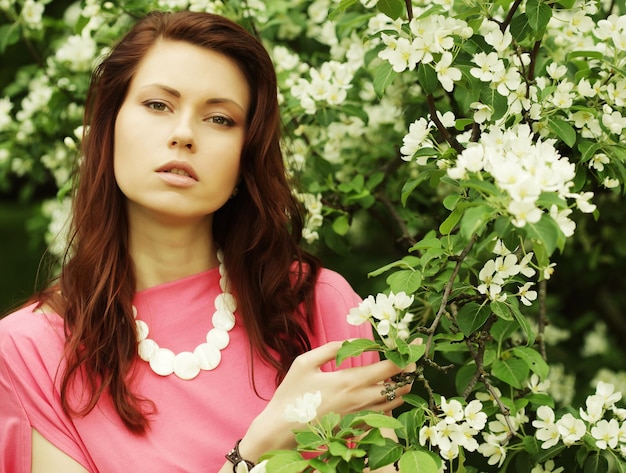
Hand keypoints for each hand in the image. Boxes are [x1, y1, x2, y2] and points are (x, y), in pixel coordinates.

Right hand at [237, 340, 412, 460]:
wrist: (281, 430)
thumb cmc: (290, 395)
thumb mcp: (305, 363)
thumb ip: (330, 349)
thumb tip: (349, 342)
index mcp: (349, 382)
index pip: (390, 368)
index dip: (407, 356)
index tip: (415, 345)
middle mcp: (359, 400)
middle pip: (399, 387)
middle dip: (409, 372)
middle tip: (407, 359)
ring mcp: (359, 417)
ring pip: (394, 403)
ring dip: (400, 388)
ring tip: (397, 374)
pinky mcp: (355, 428)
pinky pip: (381, 415)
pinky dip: (388, 403)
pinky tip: (380, 393)